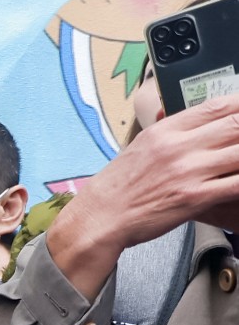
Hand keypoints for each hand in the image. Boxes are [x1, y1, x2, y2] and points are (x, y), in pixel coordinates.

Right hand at [43, 89, 238, 296]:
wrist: (100, 218)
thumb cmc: (118, 186)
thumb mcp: (140, 146)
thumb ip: (170, 132)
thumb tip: (192, 121)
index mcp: (165, 131)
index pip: (215, 106)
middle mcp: (178, 147)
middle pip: (235, 124)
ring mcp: (188, 172)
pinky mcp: (195, 197)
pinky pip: (235, 184)